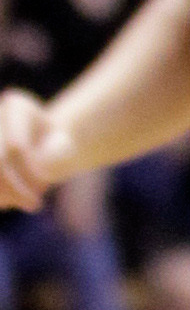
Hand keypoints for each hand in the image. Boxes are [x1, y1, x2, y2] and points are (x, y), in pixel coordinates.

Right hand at [0, 89, 69, 209]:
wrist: (37, 143)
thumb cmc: (53, 141)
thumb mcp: (63, 143)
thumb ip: (58, 150)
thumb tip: (45, 165)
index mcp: (16, 105)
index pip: (16, 147)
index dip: (30, 171)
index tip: (47, 186)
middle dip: (16, 189)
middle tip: (36, 205)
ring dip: (6, 196)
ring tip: (28, 203)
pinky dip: (0, 198)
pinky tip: (12, 201)